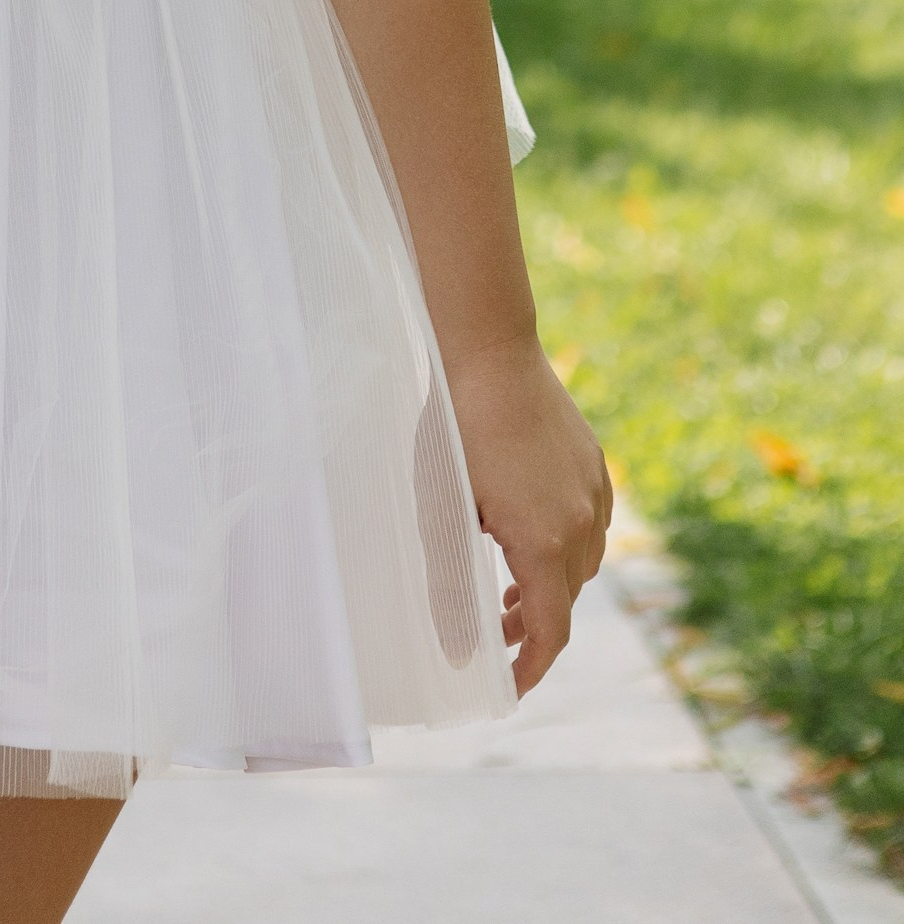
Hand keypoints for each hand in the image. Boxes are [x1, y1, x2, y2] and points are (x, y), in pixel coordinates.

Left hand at [449, 337, 612, 692]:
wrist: (488, 348)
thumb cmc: (454, 425)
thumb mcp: (442, 509)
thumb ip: (450, 584)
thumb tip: (459, 652)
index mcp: (544, 541)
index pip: (551, 631)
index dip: (531, 667)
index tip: (508, 688)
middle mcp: (582, 522)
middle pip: (566, 599)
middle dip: (531, 627)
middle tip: (491, 633)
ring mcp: (594, 489)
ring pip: (582, 563)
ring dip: (549, 585)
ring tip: (507, 589)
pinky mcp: (593, 463)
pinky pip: (589, 523)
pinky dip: (563, 545)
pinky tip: (530, 533)